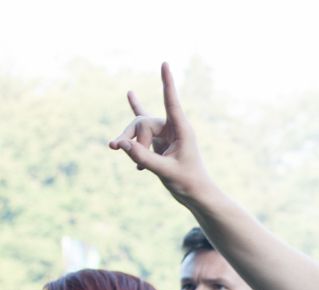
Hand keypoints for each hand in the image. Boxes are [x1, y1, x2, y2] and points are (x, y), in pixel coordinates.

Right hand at [108, 63, 211, 200]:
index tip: (165, 63)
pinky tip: (130, 94)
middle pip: (143, 122)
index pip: (172, 102)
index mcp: (182, 130)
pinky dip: (135, 115)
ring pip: (138, 129)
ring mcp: (166, 134)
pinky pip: (143, 125)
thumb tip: (120, 143)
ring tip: (120, 154)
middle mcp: (174, 128)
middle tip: (122, 153)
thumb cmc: (187, 183)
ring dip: (129, 142)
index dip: (167, 83)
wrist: (196, 195)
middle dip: (131, 137)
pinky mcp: (159, 142)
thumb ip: (143, 157)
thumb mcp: (164, 171)